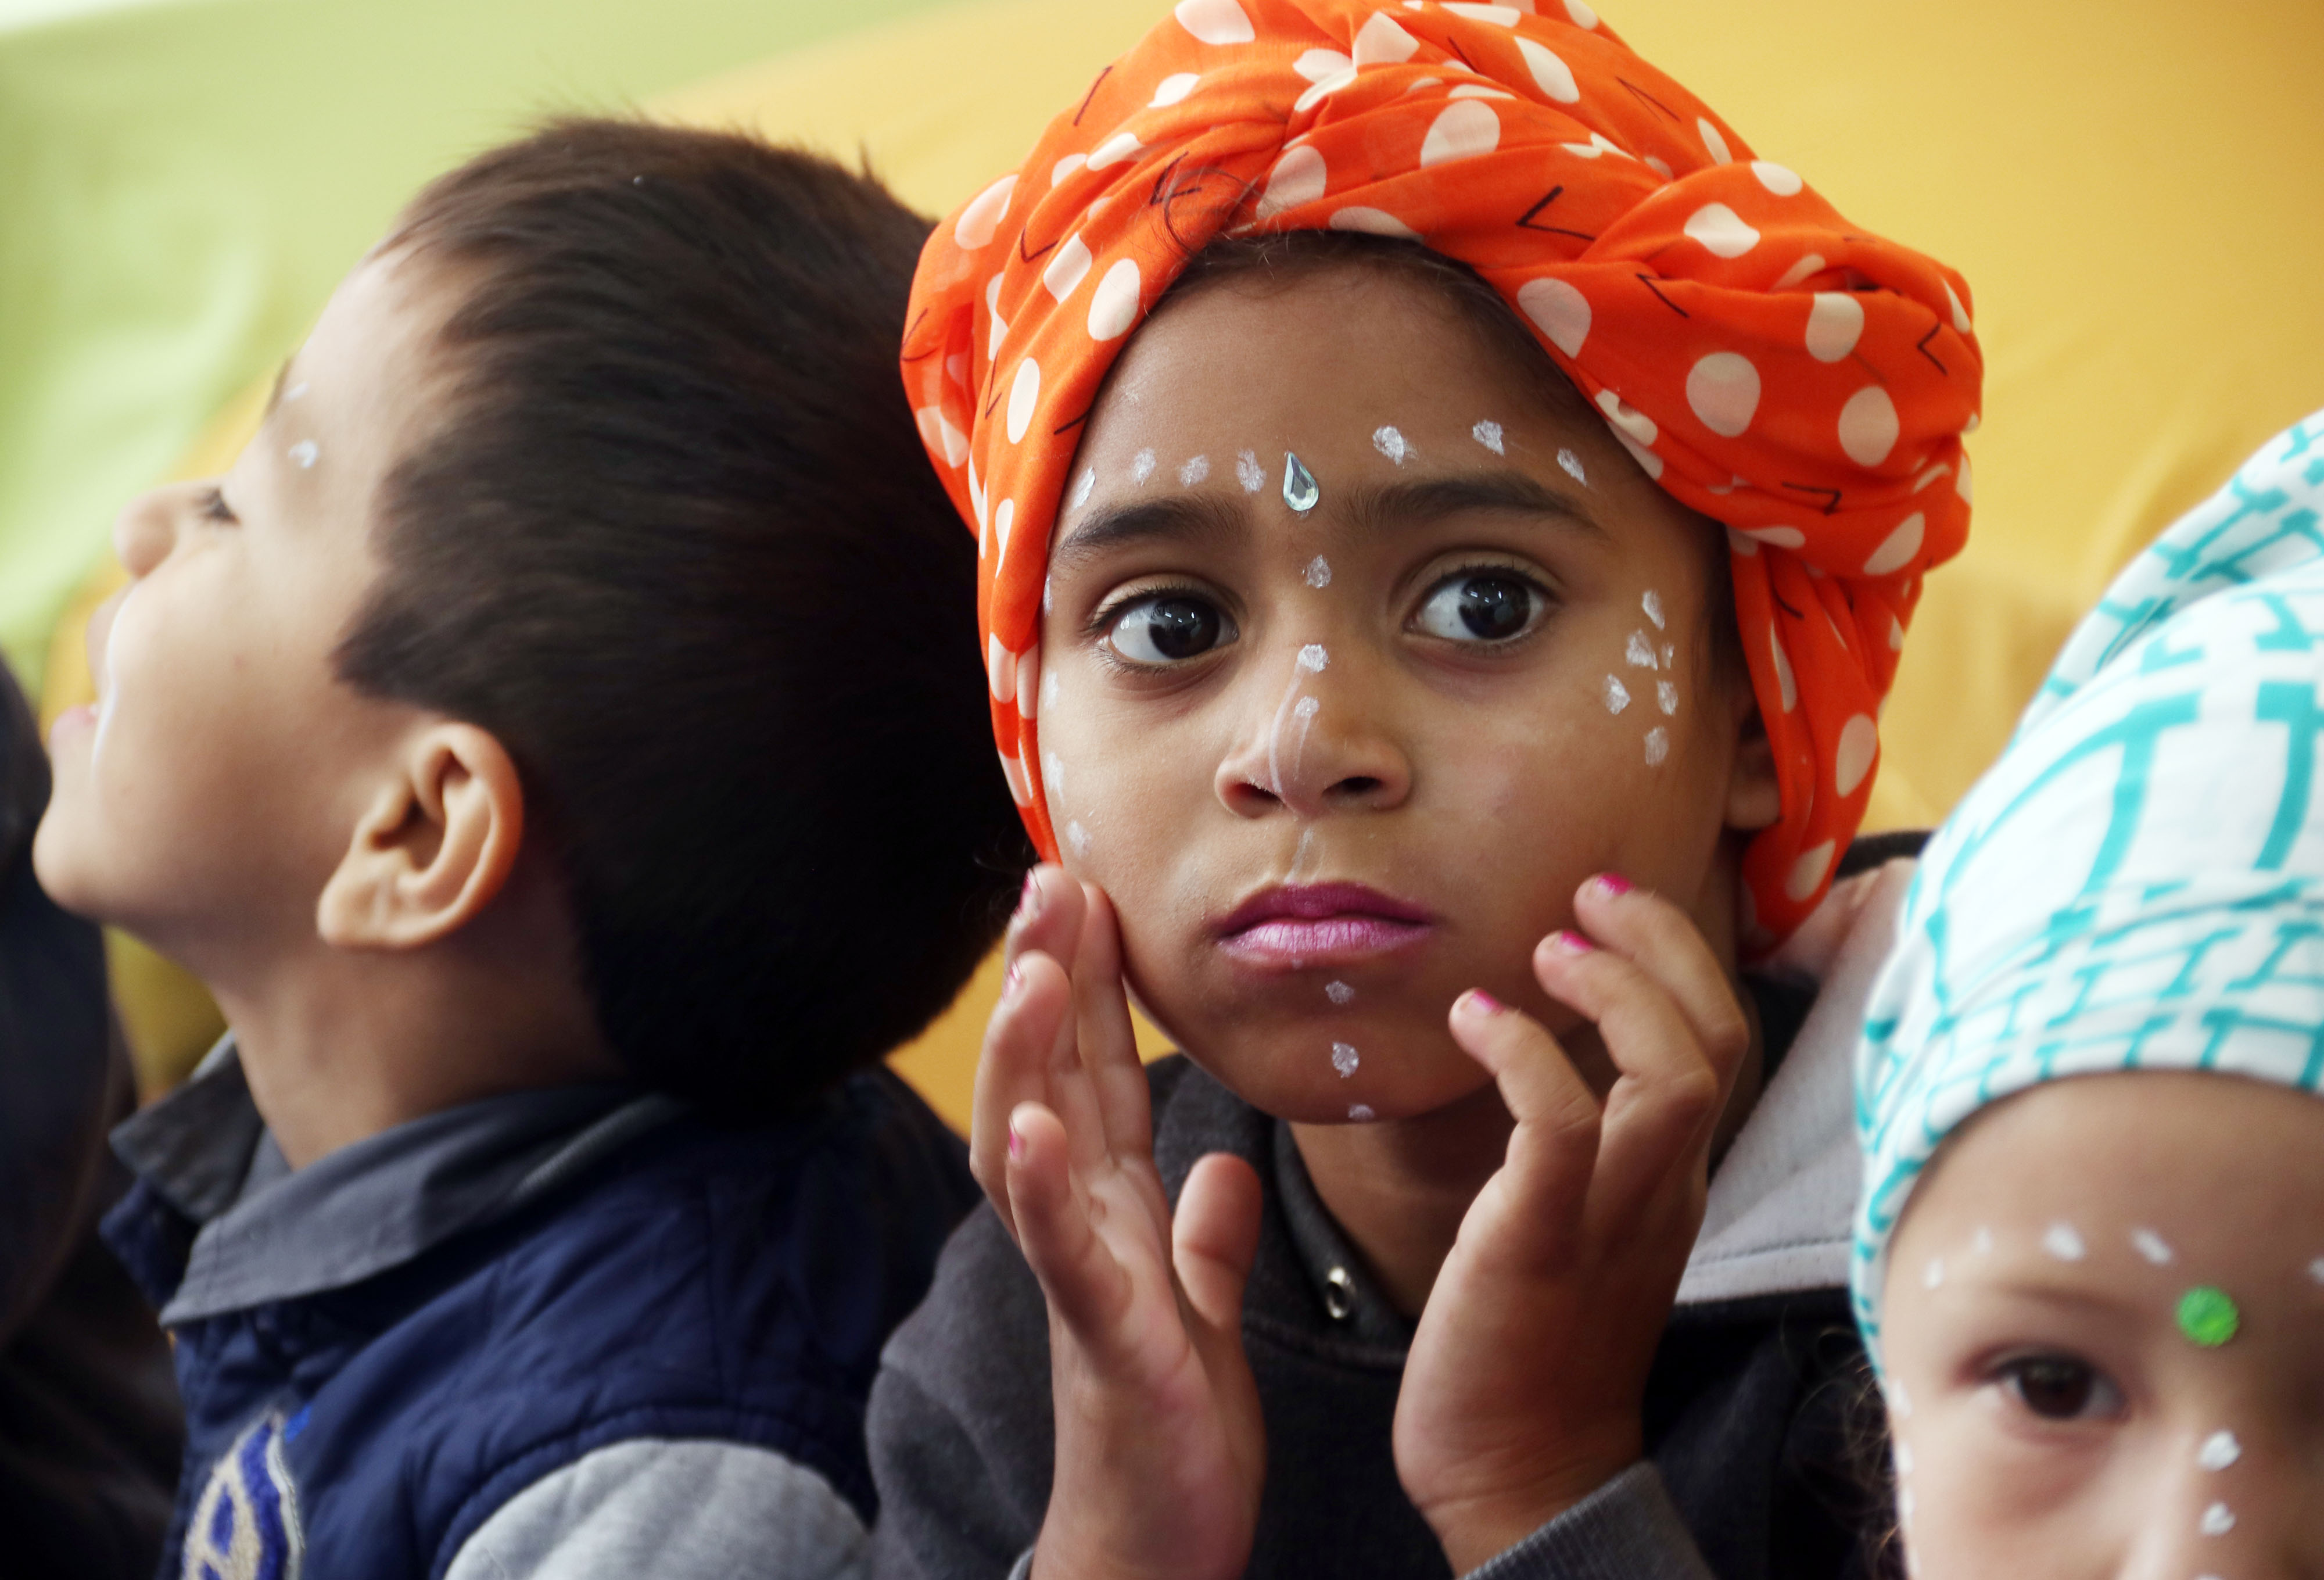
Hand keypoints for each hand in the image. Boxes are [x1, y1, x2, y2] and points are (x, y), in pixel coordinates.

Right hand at [977, 867, 1266, 1579]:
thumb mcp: (1199, 1309)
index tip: (1088, 892)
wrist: (1159, 1544)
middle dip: (1049, 979)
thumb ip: (1203, 1236)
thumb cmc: (1171, 1428)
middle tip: (1048, 879)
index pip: (1098, 1072)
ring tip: (1032, 971)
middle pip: (1056, 1079)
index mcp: (1116, 1211)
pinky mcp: (1100, 1335)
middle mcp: (1084, 1225)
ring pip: (1037, 1142)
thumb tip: (1219, 1168)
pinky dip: (1039, 1187)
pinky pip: (1062, 1252)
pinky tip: (1028, 1127)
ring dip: (1028, 1056)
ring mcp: (1081, 1276)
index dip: (1091, 984)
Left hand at [1393, 875, 1751, 1573]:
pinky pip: (1559, 1125)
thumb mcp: (1578, 1224)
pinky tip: (1472, 1018)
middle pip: (1716, 1040)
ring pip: (1671, 1077)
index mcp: (1671, 1180)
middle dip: (1663, 948)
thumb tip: (1546, 1059)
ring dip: (1613, 992)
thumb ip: (1583, 1147)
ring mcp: (1610, 1217)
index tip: (1609, 908)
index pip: (1721, 1045)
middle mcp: (1661, 1191)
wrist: (1516, 1477)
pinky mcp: (1540, 1242)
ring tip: (1546, 949)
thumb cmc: (1530, 1343)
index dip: (1679, 960)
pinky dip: (1521, 1053)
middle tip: (1586, 898)